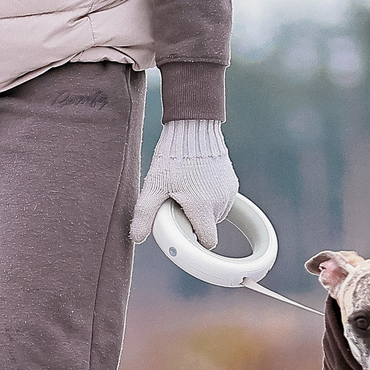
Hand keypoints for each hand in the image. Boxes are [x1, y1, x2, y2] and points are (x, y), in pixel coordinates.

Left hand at [131, 119, 238, 247]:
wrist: (193, 129)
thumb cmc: (172, 157)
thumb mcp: (154, 186)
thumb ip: (144, 214)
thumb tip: (137, 237)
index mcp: (202, 207)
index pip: (207, 241)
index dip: (195, 240)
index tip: (183, 231)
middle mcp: (220, 202)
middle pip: (209, 227)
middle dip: (195, 221)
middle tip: (178, 204)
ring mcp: (228, 192)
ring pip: (217, 214)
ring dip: (203, 210)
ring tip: (187, 191)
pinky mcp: (232, 182)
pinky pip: (222, 200)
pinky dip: (211, 198)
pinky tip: (197, 183)